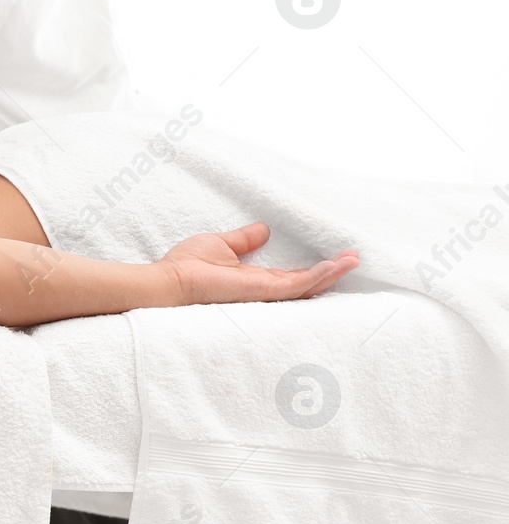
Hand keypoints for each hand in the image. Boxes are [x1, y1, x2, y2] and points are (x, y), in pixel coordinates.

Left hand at [156, 222, 359, 306]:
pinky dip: (317, 276)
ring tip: (353, 260)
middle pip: (304, 283)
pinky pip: (296, 285)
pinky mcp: (261, 292)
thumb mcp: (221, 244)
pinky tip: (335, 266)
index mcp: (253, 280)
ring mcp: (263, 293)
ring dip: (331, 273)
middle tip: (354, 259)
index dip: (311, 267)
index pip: (289, 276)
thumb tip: (264, 229)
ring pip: (306, 286)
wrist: (169, 282)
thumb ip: (244, 240)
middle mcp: (262, 290)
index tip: (332, 256)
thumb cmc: (186, 266)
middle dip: (330, 272)